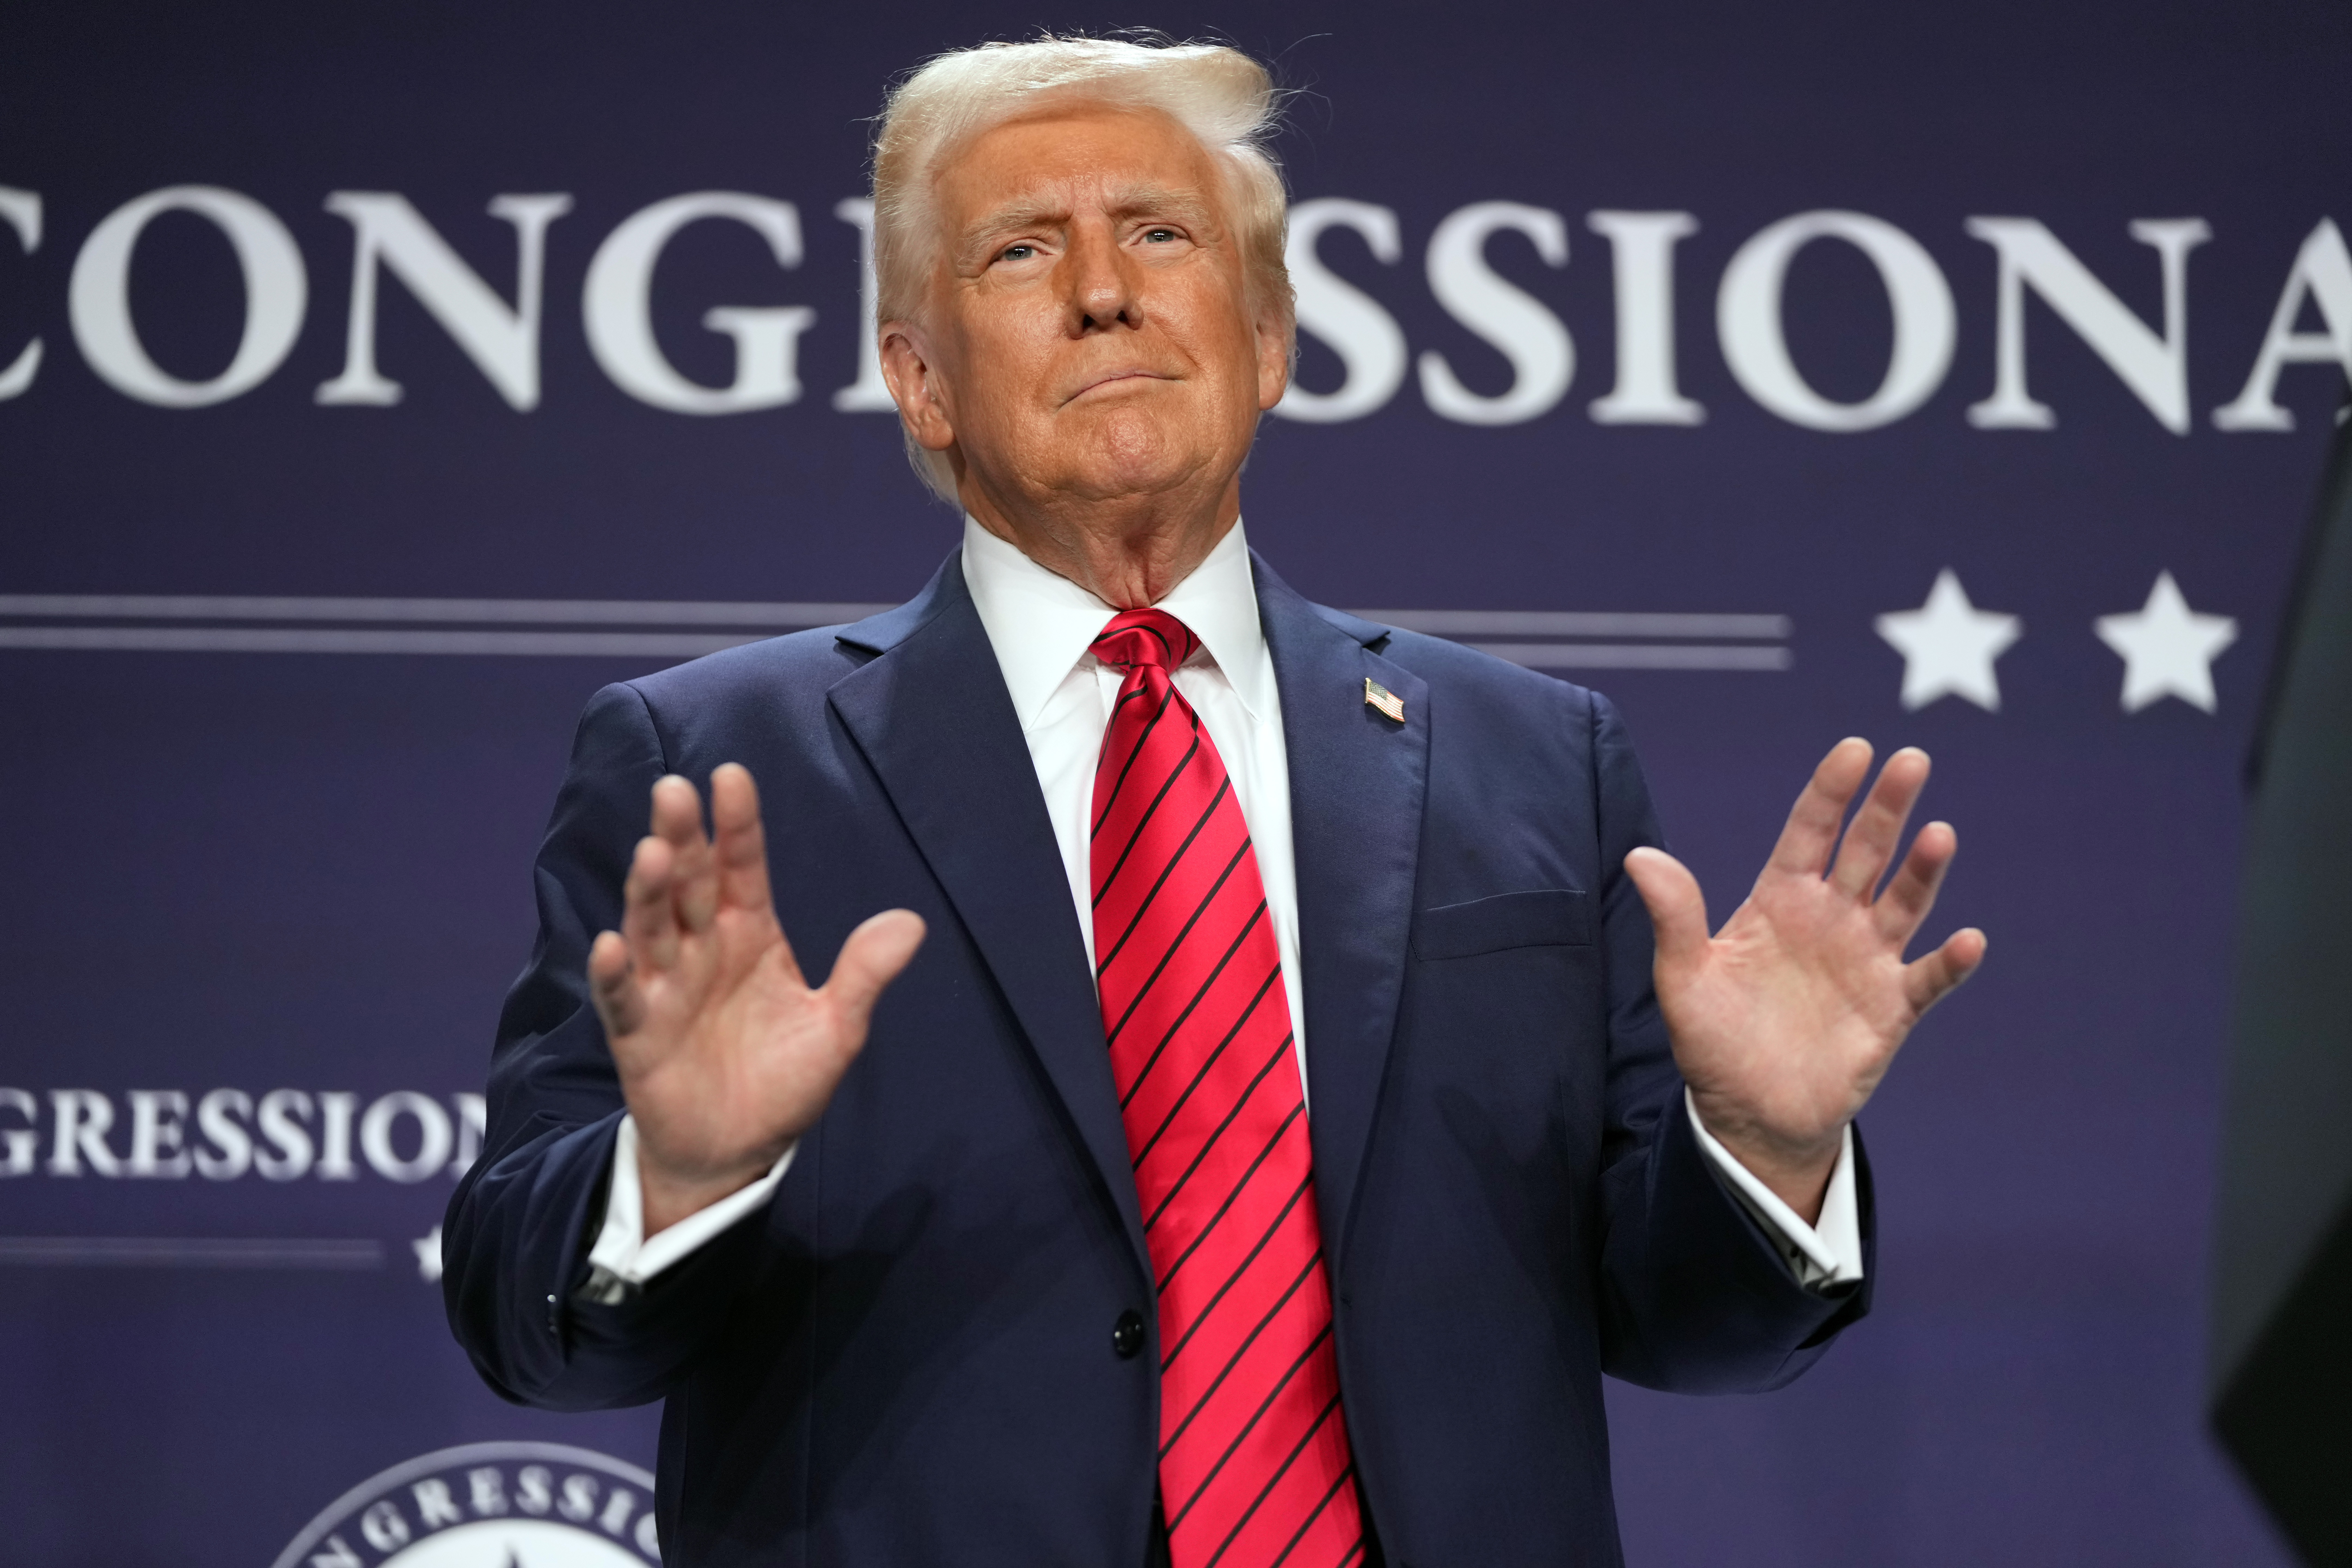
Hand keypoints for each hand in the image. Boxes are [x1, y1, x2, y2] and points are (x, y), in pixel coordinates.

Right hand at [588, 764, 925, 1234]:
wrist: (740, 1150)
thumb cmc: (783, 1081)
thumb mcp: (838, 1029)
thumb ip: (864, 975)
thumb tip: (912, 922)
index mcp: (750, 935)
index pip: (743, 869)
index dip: (738, 826)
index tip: (731, 776)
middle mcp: (702, 949)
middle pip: (690, 884)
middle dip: (682, 839)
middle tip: (674, 791)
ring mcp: (665, 988)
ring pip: (651, 928)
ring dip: (648, 892)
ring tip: (652, 853)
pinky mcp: (638, 1034)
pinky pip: (622, 998)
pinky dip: (612, 973)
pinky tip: (611, 945)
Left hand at [1623, 739, 1985, 1221]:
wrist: (1748, 1112)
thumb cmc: (1713, 1040)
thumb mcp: (1683, 979)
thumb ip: (1674, 917)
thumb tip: (1639, 856)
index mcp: (1780, 903)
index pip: (1809, 832)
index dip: (1831, 791)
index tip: (1854, 750)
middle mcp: (1830, 920)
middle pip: (1865, 851)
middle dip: (1887, 807)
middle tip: (1911, 761)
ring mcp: (1865, 961)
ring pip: (1902, 902)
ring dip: (1924, 871)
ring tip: (1939, 834)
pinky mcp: (1890, 1008)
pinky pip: (1927, 978)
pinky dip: (1949, 961)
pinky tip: (1966, 940)